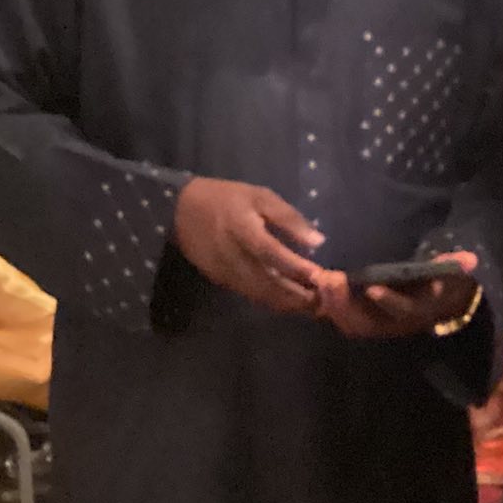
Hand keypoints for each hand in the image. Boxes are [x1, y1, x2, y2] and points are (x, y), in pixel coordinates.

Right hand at [172, 176, 324, 313]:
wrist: (180, 210)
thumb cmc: (227, 199)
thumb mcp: (260, 197)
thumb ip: (289, 218)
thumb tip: (318, 241)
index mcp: (242, 228)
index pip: (270, 252)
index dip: (294, 266)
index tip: (319, 276)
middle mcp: (231, 254)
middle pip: (266, 282)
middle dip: (295, 296)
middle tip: (322, 301)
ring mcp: (224, 271)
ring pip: (258, 294)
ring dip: (285, 303)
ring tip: (311, 306)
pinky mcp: (220, 280)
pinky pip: (249, 294)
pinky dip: (270, 300)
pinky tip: (288, 300)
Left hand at [314, 252, 479, 339]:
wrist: (441, 304)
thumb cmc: (443, 281)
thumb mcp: (453, 273)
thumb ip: (456, 266)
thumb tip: (470, 260)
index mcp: (421, 310)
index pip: (405, 310)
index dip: (389, 301)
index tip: (372, 287)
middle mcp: (400, 324)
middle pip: (371, 322)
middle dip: (348, 303)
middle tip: (331, 280)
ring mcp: (383, 326)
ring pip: (356, 325)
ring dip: (336, 307)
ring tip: (321, 282)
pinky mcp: (369, 323)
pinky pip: (348, 323)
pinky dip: (332, 310)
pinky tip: (319, 291)